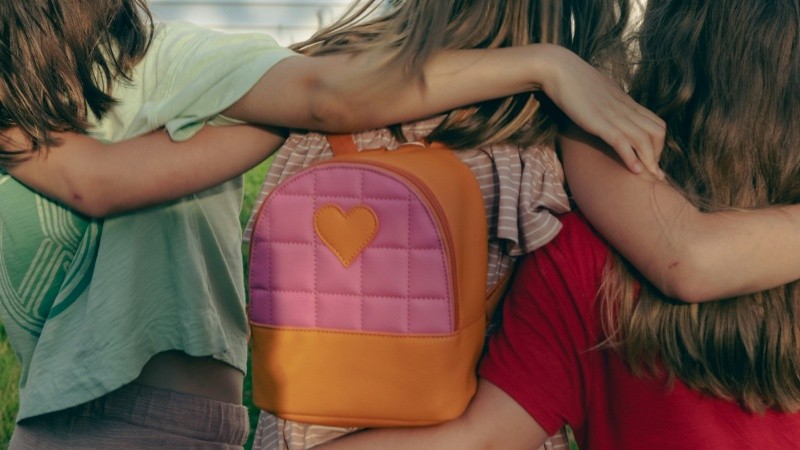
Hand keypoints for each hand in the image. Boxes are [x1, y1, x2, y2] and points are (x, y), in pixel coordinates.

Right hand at [537, 45, 665, 177]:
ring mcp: (613, 115)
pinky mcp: (599, 122)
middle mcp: (625, 109)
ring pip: (645, 139)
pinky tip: (634, 171)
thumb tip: (608, 109)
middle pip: (657, 133)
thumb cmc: (574, 80)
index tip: (652, 159)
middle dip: (658, 155)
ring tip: (648, 176)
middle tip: (650, 171)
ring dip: (650, 161)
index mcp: (627, 102)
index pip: (656, 123)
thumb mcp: (599, 92)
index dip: (659, 144)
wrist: (559, 69)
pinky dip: (631, 158)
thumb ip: (609, 102)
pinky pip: (622, 141)